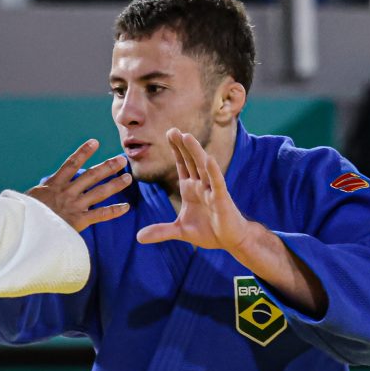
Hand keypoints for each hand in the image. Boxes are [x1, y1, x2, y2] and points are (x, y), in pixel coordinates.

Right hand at [27, 139, 130, 231]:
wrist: (25, 230)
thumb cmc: (22, 216)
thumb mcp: (26, 201)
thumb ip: (36, 196)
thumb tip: (29, 194)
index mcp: (53, 185)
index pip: (71, 164)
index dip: (83, 152)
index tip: (95, 142)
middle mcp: (67, 192)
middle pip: (91, 175)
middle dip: (107, 166)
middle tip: (121, 159)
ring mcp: (74, 206)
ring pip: (100, 192)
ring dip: (115, 184)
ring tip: (128, 177)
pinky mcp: (79, 221)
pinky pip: (100, 215)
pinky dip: (114, 211)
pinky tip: (126, 207)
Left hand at [136, 128, 250, 250]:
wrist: (230, 240)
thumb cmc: (208, 231)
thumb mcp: (180, 231)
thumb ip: (160, 231)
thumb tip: (138, 237)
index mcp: (190, 189)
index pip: (182, 165)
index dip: (176, 150)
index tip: (168, 133)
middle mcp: (201, 185)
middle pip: (191, 161)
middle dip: (182, 146)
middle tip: (172, 130)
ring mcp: (211, 190)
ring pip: (202, 167)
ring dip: (195, 152)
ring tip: (186, 136)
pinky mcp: (221, 199)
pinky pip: (217, 183)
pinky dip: (213, 171)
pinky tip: (209, 159)